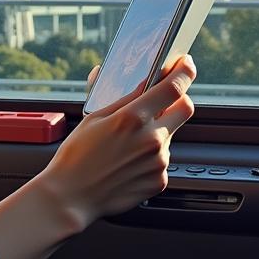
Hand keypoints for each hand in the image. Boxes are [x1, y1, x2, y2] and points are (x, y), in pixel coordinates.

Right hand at [39, 56, 196, 232]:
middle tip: (163, 98)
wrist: (72, 194)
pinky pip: (163, 158)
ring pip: (171, 134)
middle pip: (185, 109)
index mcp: (133, 118)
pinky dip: (152, 154)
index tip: (185, 64)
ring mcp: (158, 162)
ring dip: (158, 129)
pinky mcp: (159, 180)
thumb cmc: (77, 155)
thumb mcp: (94, 117)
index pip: (173, 88)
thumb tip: (138, 81)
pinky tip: (129, 159)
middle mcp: (152, 139)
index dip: (184, 72)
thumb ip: (123, 98)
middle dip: (178, 98)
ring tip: (128, 140)